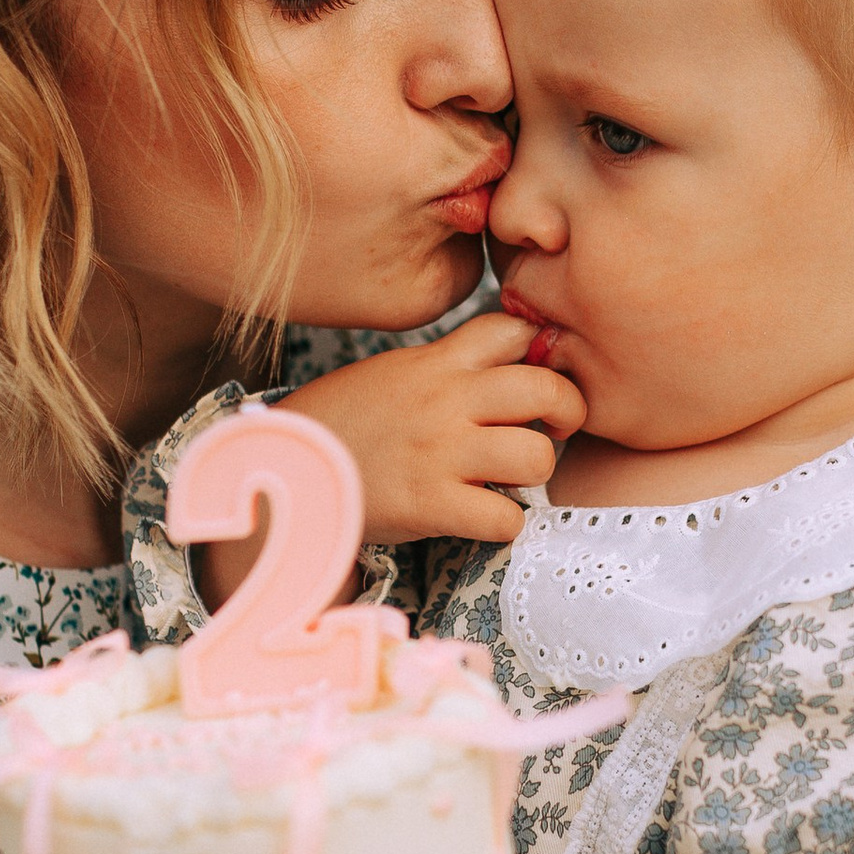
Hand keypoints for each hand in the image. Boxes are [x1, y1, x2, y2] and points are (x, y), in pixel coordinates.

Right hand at [283, 317, 586, 544]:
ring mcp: (441, 452)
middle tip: (552, 429)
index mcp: (437, 361)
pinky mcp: (431, 504)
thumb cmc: (344, 423)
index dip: (542, 352)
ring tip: (512, 477)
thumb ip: (449, 368)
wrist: (286, 467)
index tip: (538, 376)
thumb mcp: (395, 373)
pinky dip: (506, 524)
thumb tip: (508, 367)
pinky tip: (485, 517)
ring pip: (538, 455)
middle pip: (547, 388)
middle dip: (566, 411)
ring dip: (536, 471)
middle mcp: (446, 400)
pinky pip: (506, 518)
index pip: (516, 330)